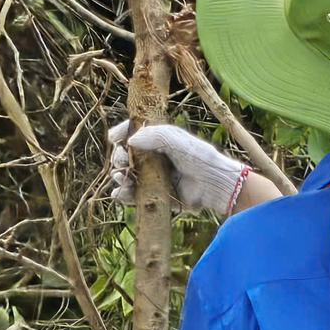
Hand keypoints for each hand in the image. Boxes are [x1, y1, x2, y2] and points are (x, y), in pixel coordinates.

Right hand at [108, 121, 250, 215]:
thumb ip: (154, 136)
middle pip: (127, 155)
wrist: (215, 185)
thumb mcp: (177, 140)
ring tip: (121, 177)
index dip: (121, 134)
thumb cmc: (199, 157)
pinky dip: (123, 194)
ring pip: (127, 175)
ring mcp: (153, 177)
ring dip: (120, 175)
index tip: (113, 138)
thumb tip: (130, 140)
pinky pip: (134, 195)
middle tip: (122, 161)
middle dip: (119, 157)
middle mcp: (154, 157)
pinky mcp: (155, 195)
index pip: (133, 133)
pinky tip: (119, 193)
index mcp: (159, 139)